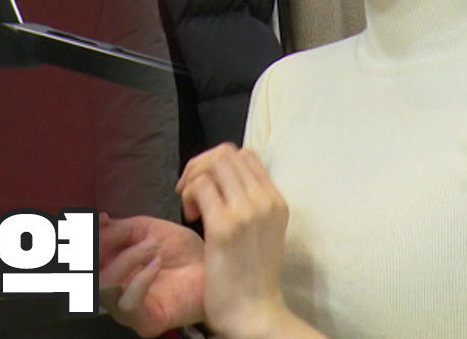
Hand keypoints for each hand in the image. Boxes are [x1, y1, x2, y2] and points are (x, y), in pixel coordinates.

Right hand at [98, 213, 206, 336]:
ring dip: (127, 259)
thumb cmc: (183, 251)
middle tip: (126, 234)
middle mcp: (113, 290)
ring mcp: (126, 308)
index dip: (88, 238)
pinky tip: (156, 264)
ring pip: (105, 287)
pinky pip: (128, 303)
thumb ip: (119, 228)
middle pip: (87, 273)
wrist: (213, 266)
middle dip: (102, 247)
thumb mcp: (147, 230)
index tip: (102, 220)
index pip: (85, 258)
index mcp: (110, 268)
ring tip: (151, 247)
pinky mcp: (144, 322)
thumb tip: (98, 223)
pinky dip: (140, 277)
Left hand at [178, 144, 289, 338]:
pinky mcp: (224, 226)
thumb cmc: (252, 275)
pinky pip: (200, 187)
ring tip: (193, 208)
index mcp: (277, 201)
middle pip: (226, 153)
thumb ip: (251, 202)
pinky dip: (189, 196)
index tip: (207, 186)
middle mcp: (265, 201)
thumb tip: (223, 177)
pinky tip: (191, 218)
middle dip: (201, 167)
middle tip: (191, 194)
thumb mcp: (263, 230)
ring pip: (213, 164)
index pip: (245, 155)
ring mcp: (246, 211)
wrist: (254, 312)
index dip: (218, 163)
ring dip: (194, 180)